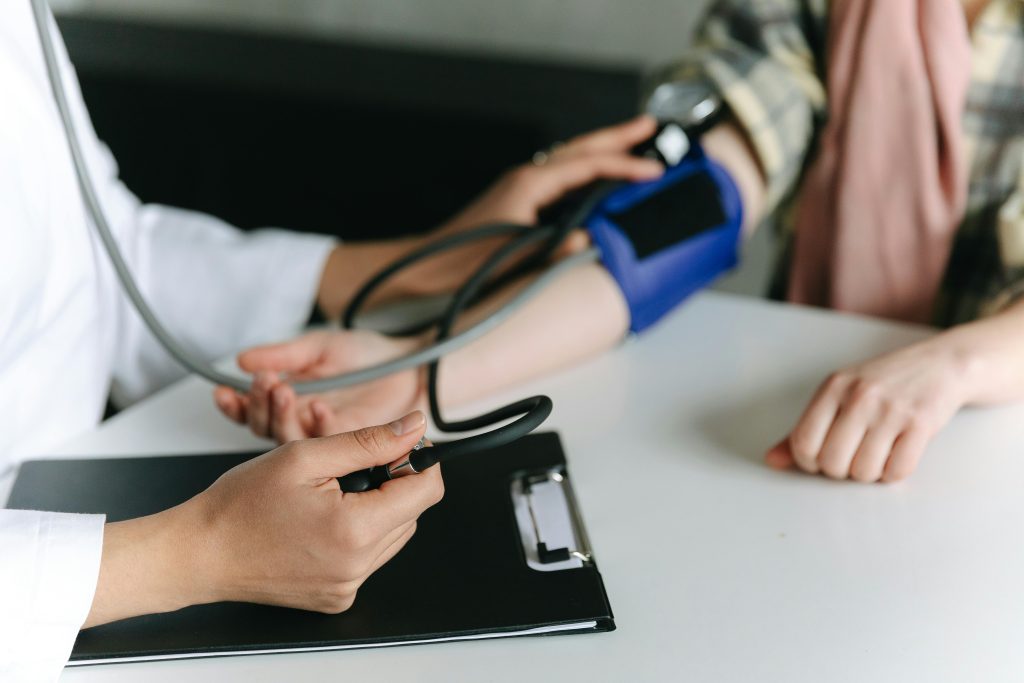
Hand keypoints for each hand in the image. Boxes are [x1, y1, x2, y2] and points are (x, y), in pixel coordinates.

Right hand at [85, 412, 443, 626]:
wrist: (200, 552)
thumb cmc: (240, 504)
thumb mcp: (306, 456)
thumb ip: (369, 440)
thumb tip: (415, 427)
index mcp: (355, 531)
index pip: (427, 491)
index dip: (418, 461)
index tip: (399, 445)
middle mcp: (357, 567)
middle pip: (411, 513)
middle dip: (391, 483)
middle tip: (347, 467)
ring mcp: (347, 587)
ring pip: (392, 534)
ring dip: (375, 508)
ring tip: (330, 494)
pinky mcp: (336, 597)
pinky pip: (368, 558)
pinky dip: (356, 534)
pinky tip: (321, 520)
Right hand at [214, 330, 425, 441]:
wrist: (411, 364)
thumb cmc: (369, 356)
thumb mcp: (321, 347)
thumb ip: (284, 355)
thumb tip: (243, 360)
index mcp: (292, 402)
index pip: (254, 411)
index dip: (238, 403)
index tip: (225, 390)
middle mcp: (305, 426)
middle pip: (267, 429)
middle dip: (259, 405)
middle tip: (266, 382)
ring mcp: (326, 442)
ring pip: (292, 442)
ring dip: (283, 416)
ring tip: (284, 389)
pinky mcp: (350, 451)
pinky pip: (328, 446)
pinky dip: (320, 425)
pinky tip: (319, 406)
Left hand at [316, 116, 662, 317]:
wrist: (424, 267)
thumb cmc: (459, 264)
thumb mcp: (512, 259)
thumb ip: (553, 250)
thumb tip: (589, 240)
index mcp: (528, 185)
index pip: (587, 167)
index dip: (624, 167)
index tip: (654, 170)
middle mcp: (525, 179)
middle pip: (580, 149)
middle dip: (617, 137)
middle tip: (650, 126)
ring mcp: (520, 187)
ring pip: (570, 160)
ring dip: (602, 150)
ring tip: (631, 145)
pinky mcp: (517, 200)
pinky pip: (561, 177)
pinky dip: (585, 171)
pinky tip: (595, 180)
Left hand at [764, 339, 971, 481]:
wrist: (940, 364)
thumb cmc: (882, 384)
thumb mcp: (838, 394)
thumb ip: (804, 428)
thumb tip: (772, 460)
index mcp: (833, 387)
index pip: (803, 443)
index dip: (809, 462)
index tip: (822, 458)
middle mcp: (860, 396)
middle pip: (832, 463)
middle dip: (840, 470)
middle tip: (851, 457)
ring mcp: (891, 410)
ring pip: (863, 471)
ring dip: (868, 473)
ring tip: (875, 454)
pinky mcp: (921, 424)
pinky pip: (897, 471)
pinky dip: (893, 473)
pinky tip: (895, 456)